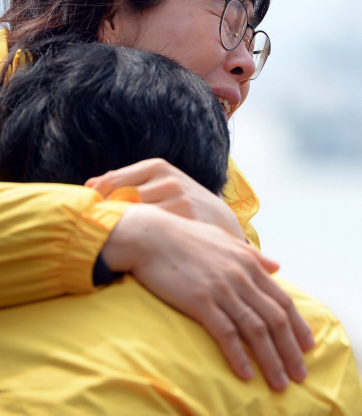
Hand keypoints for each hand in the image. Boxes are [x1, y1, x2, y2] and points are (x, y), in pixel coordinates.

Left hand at [86, 158, 244, 240]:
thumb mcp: (157, 184)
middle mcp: (167, 179)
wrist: (222, 222)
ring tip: (109, 241)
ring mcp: (178, 200)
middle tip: (92, 231)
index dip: (93, 201)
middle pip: (118, 199)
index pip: (110, 182)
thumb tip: (89, 184)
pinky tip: (132, 249)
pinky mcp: (187, 220)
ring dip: (118, 229)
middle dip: (103, 216)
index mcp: (156, 166)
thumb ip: (125, 182)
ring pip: (133, 216)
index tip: (85, 216)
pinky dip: (137, 240)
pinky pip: (151, 232)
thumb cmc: (181, 203)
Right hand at [101, 203, 314, 390]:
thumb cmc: (186, 238)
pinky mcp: (200, 301)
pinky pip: (226, 333)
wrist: (151, 235)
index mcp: (248, 262)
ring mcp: (221, 289)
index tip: (308, 347)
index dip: (298, 326)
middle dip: (291, 350)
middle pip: (275, 318)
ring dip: (271, 359)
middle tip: (301, 375)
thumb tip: (278, 266)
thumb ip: (253, 255)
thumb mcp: (225, 239)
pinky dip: (239, 355)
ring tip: (281, 383)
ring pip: (256, 329)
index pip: (282, 299)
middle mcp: (240, 276)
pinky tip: (246, 375)